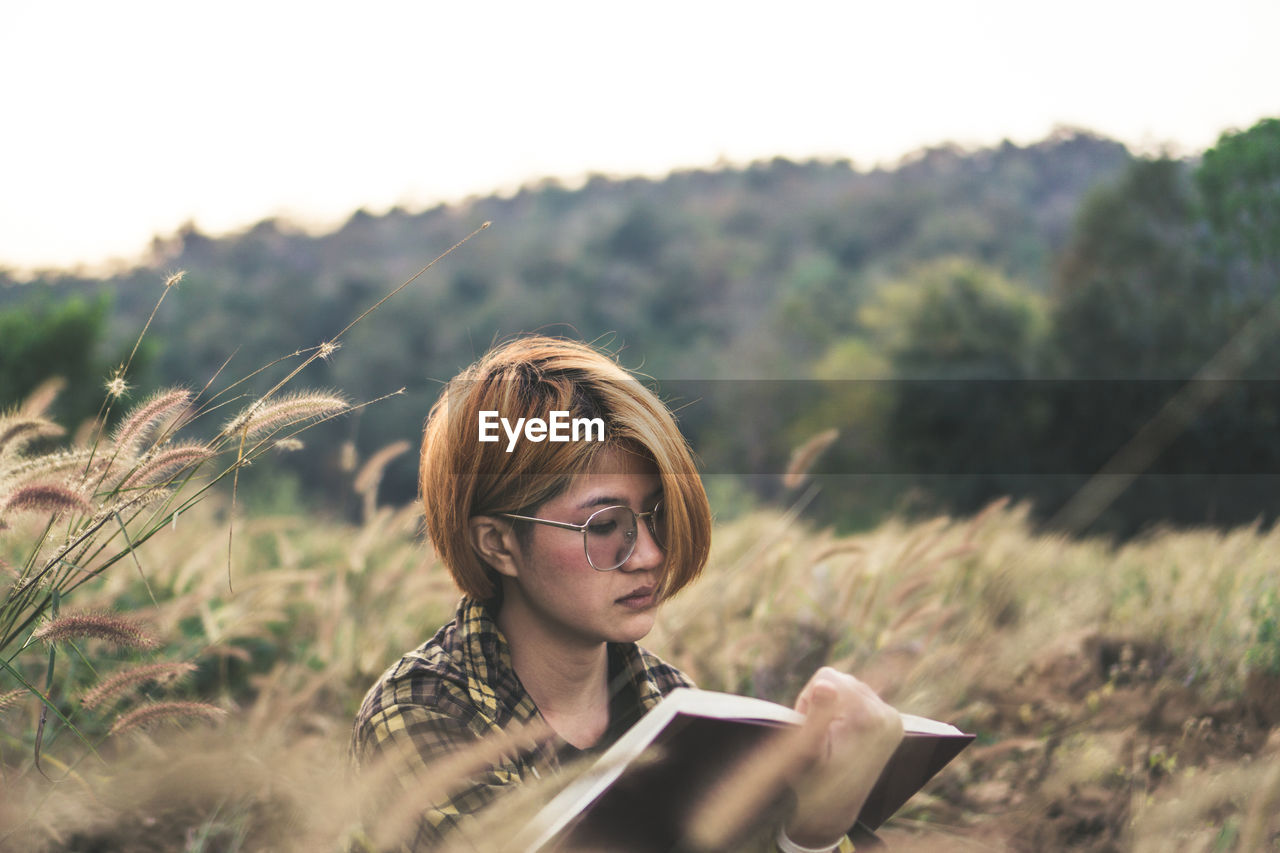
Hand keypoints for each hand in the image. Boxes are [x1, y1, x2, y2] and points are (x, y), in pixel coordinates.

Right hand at [784, 667, 903, 847]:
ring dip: (835, 707)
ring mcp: (894, 720)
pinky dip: (846, 712)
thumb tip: (824, 684)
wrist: (834, 812)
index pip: (827, 677)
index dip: (809, 698)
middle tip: (820, 736)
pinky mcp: (894, 724)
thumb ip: (816, 714)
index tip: (809, 727)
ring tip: (831, 738)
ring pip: (851, 688)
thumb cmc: (813, 784)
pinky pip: (861, 700)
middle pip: (842, 680)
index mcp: (868, 718)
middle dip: (823, 702)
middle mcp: (888, 715)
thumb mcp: (807, 751)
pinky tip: (842, 736)